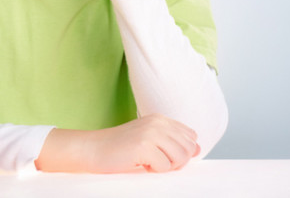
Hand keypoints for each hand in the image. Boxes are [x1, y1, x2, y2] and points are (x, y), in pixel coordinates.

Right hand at [35, 114, 199, 172]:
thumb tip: (198, 148)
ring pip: (181, 158)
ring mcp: (151, 133)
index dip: (182, 151)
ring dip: (167, 167)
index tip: (163, 155)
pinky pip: (165, 167)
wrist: (92, 149)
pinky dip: (154, 171)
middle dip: (176, 161)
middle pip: (189, 148)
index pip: (191, 136)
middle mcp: (158, 122)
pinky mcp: (144, 146)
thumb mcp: (149, 139)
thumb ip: (172, 141)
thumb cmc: (119, 148)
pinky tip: (140, 164)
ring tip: (149, 163)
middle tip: (155, 161)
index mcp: (160, 119)